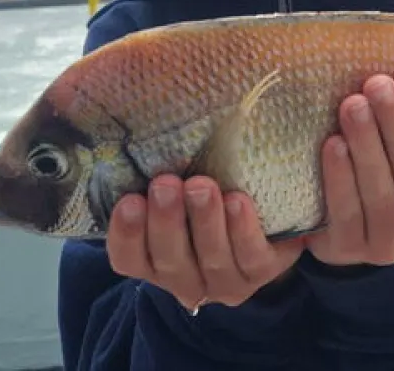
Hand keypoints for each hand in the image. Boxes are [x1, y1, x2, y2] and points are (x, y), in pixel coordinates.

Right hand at [107, 174, 304, 312]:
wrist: (267, 223)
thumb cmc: (209, 194)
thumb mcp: (180, 185)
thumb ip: (161, 166)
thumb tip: (138, 114)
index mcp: (154, 259)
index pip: (127, 258)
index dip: (125, 234)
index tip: (128, 200)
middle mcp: (185, 278)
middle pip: (169, 260)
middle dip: (166, 222)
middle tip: (164, 183)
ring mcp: (224, 280)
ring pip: (211, 258)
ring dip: (204, 221)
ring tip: (201, 185)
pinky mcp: (261, 270)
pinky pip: (251, 257)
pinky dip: (242, 230)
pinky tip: (237, 201)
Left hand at [305, 72, 393, 266]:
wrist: (340, 236)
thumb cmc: (375, 178)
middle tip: (376, 84)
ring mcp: (390, 245)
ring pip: (383, 192)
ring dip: (368, 145)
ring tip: (352, 106)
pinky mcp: (352, 253)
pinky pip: (348, 213)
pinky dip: (340, 177)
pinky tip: (333, 145)